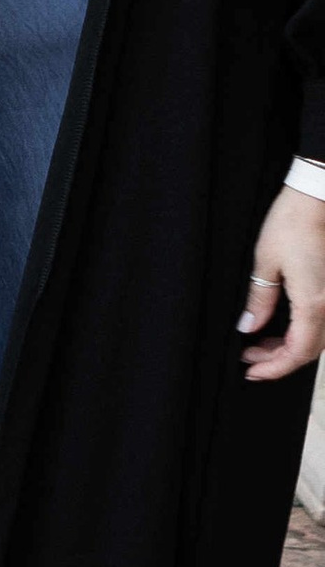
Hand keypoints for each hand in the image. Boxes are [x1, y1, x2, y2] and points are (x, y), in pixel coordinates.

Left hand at [242, 188, 324, 382]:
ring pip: (318, 338)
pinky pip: (323, 321)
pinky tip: (282, 325)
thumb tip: (250, 327)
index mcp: (314, 303)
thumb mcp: (265, 262)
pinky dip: (303, 330)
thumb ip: (259, 301)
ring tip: (261, 342)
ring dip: (291, 345)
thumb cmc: (293, 221)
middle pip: (310, 350)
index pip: (298, 353)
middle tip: (250, 356)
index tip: (252, 371)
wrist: (318, 196)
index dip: (274, 368)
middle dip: (278, 359)